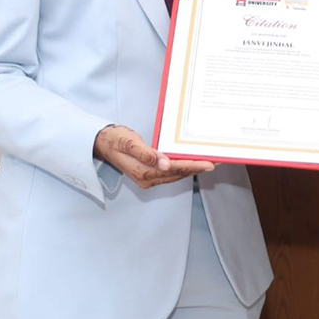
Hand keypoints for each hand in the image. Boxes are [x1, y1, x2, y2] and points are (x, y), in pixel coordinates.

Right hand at [93, 124, 213, 189]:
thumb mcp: (129, 143)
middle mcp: (147, 178)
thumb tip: (164, 163)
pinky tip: (192, 162)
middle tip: (216, 161)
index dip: (192, 166)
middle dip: (197, 167)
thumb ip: (146, 154)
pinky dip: (182, 167)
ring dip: (192, 168)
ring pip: (175, 174)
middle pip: (177, 173)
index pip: (173, 169)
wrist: (102, 143)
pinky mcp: (150, 173)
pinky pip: (170, 172)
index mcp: (142, 172)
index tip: (208, 163)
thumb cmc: (115, 140)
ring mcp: (148, 177)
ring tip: (209, 161)